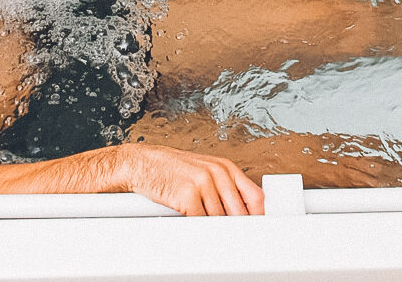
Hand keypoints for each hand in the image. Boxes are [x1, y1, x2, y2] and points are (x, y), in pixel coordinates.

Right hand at [115, 143, 263, 215]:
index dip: (258, 216)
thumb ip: (225, 188)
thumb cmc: (173, 169)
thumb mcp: (205, 171)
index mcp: (225, 167)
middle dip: (236, 227)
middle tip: (234, 238)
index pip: (254, 196)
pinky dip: (198, 227)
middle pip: (239, 212)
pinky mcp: (188, 195)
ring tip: (206, 227)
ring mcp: (203, 182)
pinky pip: (200, 221)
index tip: (256, 229)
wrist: (144, 164)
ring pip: (219, 219)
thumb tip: (242, 213)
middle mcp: (217, 172)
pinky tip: (193, 223)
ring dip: (214, 227)